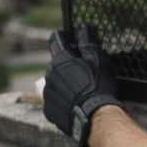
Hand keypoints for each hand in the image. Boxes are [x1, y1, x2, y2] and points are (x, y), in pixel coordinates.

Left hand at [43, 26, 122, 146]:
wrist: (94, 117)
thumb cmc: (98, 86)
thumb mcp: (98, 59)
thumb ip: (88, 42)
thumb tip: (84, 28)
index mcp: (61, 60)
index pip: (56, 41)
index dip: (61, 37)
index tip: (64, 36)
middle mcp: (49, 75)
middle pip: (56, 64)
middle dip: (66, 65)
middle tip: (81, 70)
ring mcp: (48, 94)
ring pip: (55, 83)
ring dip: (64, 83)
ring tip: (80, 91)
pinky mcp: (49, 110)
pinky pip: (55, 101)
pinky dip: (63, 100)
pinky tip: (75, 104)